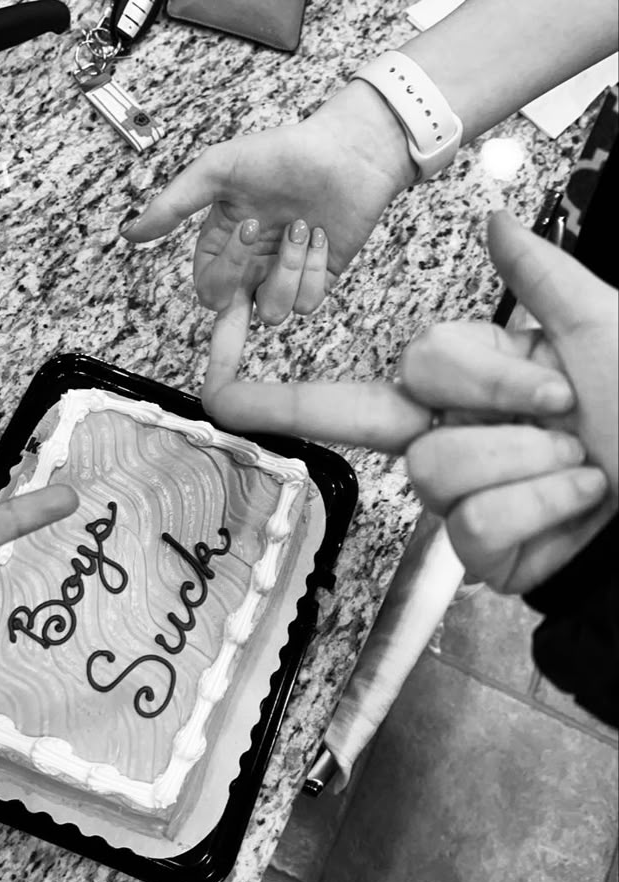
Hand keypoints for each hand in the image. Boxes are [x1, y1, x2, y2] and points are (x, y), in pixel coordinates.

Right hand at [121, 82, 415, 324]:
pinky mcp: (316, 284)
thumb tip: (129, 235)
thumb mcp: (219, 170)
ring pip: (272, 313)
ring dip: (288, 269)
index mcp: (222, 245)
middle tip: (261, 236)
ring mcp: (283, 279)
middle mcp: (250, 269)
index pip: (208, 288)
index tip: (249, 227)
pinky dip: (313, 269)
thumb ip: (174, 206)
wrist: (348, 152)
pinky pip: (306, 304)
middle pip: (230, 319)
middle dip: (238, 308)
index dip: (225, 271)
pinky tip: (320, 236)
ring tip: (302, 227)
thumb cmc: (283, 153)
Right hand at [399, 210, 617, 591]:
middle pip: (390, 414)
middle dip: (495, 408)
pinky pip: (472, 528)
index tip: (558, 388)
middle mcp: (464, 435)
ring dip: (530, 464)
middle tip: (567, 417)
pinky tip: (577, 504)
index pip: (417, 361)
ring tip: (582, 468)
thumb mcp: (607, 332)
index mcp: (487, 382)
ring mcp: (467, 497)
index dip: (480, 375)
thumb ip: (544, 278)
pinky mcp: (482, 553)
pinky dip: (540, 509)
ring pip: (434, 471)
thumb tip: (498, 221)